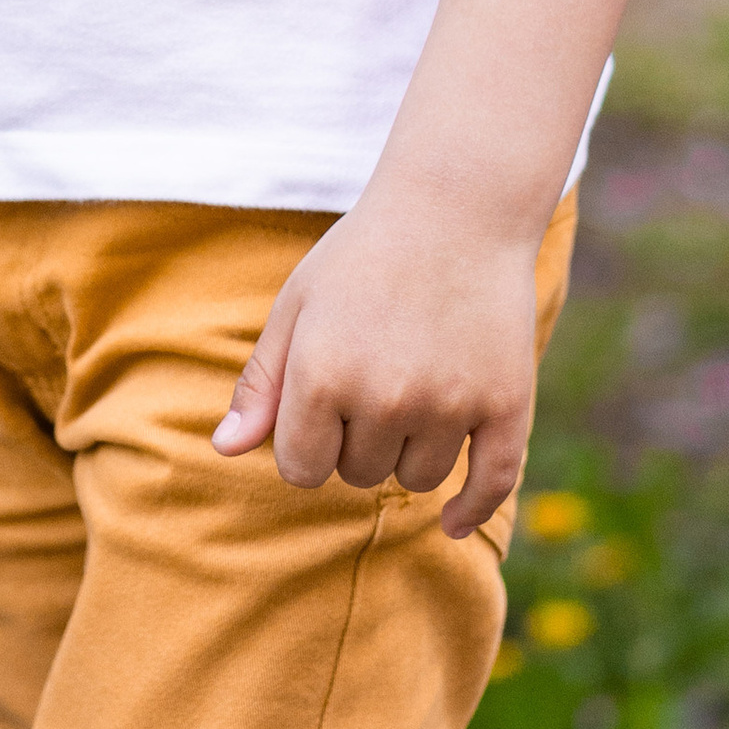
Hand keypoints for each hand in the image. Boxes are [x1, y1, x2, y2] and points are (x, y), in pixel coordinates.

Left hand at [211, 185, 541, 532]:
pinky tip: (454, 522)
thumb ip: (261, 383)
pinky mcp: (505, 404)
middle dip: (358, 438)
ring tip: (416, 380)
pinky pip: (488, 486)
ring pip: (418, 478)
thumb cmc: (364, 256)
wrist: (456, 206)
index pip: (301, 470)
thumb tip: (223, 450)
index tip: (322, 404)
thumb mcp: (298, 305)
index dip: (307, 442)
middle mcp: (385, 398)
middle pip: (359, 474)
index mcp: (323, 376)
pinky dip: (470, 509)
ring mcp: (450, 404)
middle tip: (376, 371)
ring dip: (410, 449)